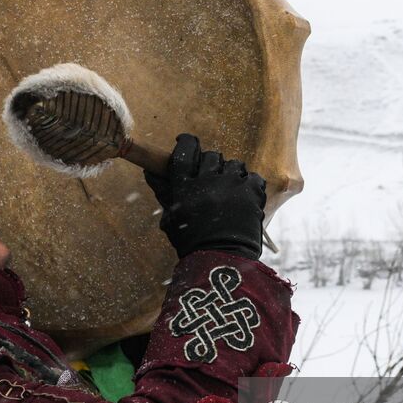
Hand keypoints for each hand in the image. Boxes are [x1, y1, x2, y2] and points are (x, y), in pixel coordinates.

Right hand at [144, 133, 266, 260]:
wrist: (222, 261)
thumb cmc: (193, 244)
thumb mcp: (172, 219)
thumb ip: (164, 193)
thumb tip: (149, 171)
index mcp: (185, 186)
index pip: (185, 152)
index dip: (186, 143)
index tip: (186, 141)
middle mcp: (208, 180)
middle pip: (211, 156)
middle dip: (211, 164)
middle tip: (211, 179)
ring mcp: (231, 184)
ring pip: (234, 164)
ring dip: (231, 173)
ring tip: (230, 190)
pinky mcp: (251, 192)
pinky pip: (253, 176)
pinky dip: (250, 184)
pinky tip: (245, 196)